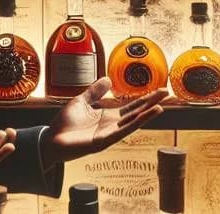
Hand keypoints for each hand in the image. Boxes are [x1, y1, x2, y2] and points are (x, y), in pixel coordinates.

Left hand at [40, 78, 165, 166]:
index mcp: (108, 115)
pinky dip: (132, 125)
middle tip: (168, 94)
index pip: (132, 105)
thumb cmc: (65, 123)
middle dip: (152, 103)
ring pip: (131, 123)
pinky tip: (142, 118)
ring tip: (161, 106)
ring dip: (146, 115)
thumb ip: (95, 92)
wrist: (51, 139)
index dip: (146, 98)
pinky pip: (120, 132)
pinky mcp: (101, 141)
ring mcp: (108, 134)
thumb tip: (108, 78)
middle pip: (136, 112)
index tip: (160, 91)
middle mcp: (112, 125)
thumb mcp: (81, 101)